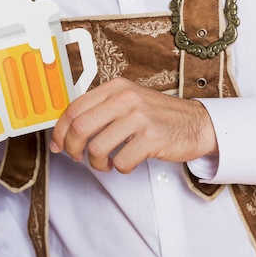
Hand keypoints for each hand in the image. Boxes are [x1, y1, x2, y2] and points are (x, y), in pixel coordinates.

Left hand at [50, 77, 217, 172]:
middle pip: (80, 127)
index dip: (60, 131)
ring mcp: (139, 117)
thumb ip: (100, 109)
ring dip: (97, 162)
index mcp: (115, 88)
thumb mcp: (127, 102)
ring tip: (106, 163)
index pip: (74, 108)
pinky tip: (126, 163)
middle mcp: (125, 98)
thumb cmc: (156, 116)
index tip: (58, 145)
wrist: (197, 123)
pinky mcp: (151, 137)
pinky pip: (120, 161)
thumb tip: (66, 131)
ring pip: (97, 147)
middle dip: (73, 148)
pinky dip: (119, 168)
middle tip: (78, 158)